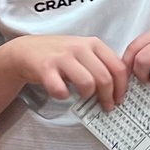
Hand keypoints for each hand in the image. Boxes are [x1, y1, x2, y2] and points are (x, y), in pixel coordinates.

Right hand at [1, 34, 127, 109]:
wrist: (27, 50)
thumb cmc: (60, 55)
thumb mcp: (84, 52)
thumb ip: (101, 64)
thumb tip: (119, 88)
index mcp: (94, 43)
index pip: (118, 67)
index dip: (122, 87)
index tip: (120, 98)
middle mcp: (80, 47)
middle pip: (105, 78)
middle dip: (108, 97)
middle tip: (106, 106)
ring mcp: (62, 57)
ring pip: (87, 83)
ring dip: (87, 96)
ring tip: (83, 97)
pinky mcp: (45, 67)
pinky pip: (60, 88)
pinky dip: (63, 95)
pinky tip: (62, 93)